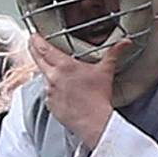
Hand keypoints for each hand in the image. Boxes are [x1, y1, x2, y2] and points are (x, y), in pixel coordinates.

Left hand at [29, 34, 127, 149]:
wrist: (93, 121)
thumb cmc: (99, 97)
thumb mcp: (106, 71)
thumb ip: (114, 53)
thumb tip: (125, 42)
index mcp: (64, 65)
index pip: (43, 48)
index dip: (36, 40)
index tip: (33, 35)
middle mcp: (53, 77)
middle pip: (37, 59)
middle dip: (33, 49)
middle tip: (32, 43)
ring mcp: (49, 91)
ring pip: (43, 76)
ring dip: (46, 71)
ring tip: (55, 70)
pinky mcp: (50, 104)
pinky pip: (48, 92)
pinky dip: (52, 88)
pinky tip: (62, 90)